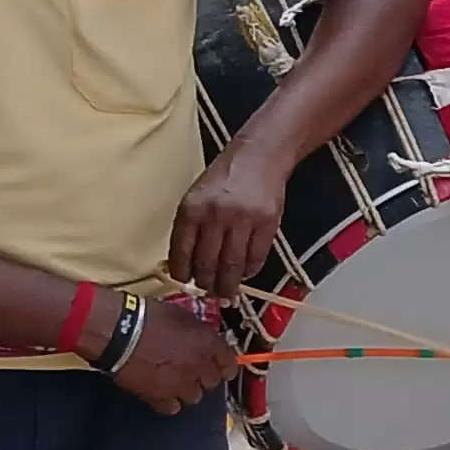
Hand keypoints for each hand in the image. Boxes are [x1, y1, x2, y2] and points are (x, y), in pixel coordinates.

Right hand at [108, 302, 239, 414]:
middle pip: (212, 383)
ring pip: (194, 397)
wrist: (120, 333)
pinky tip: (161, 392)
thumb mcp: (181, 315)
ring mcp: (181, 385)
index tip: (221, 367)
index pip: (230, 364)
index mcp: (208, 344)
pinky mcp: (160, 398)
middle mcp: (199, 368)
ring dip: (187, 390)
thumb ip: (198, 331)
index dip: (225, 366)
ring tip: (175, 381)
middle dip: (204, 377)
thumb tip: (202, 338)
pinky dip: (169, 402)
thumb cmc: (148, 317)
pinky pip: (172, 407)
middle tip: (192, 369)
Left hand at [169, 142, 288, 299]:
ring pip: (232, 266)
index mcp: (192, 208)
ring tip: (227, 292)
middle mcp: (215, 215)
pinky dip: (249, 271)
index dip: (182, 274)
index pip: (181, 252)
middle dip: (206, 285)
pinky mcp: (267, 224)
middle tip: (209, 292)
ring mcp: (243, 220)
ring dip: (228, 284)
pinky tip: (244, 273)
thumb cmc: (224, 179)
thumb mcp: (196, 197)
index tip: (186, 283)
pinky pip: (256, 258)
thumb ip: (190, 228)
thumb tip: (186, 266)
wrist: (259, 157)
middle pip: (207, 264)